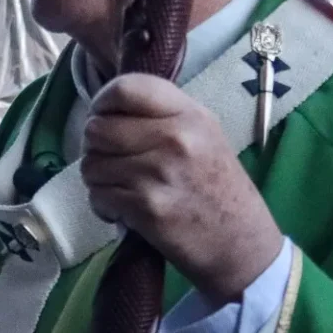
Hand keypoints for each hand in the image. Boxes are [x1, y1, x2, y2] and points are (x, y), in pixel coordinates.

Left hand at [80, 73, 282, 302]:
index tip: (103, 116)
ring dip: (98, 178)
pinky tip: (123, 209)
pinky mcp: (146, 207)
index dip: (103, 101)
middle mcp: (174, 138)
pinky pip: (98, 195)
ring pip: (91, 164)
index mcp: (189, 114)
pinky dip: (103, 205)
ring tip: (120, 186)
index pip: (126, 88)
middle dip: (94, 146)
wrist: (240, 244)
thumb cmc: (219, 188)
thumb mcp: (204, 135)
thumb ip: (162, 116)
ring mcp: (158, 173)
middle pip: (98, 128)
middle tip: (110, 159)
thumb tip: (107, 110)